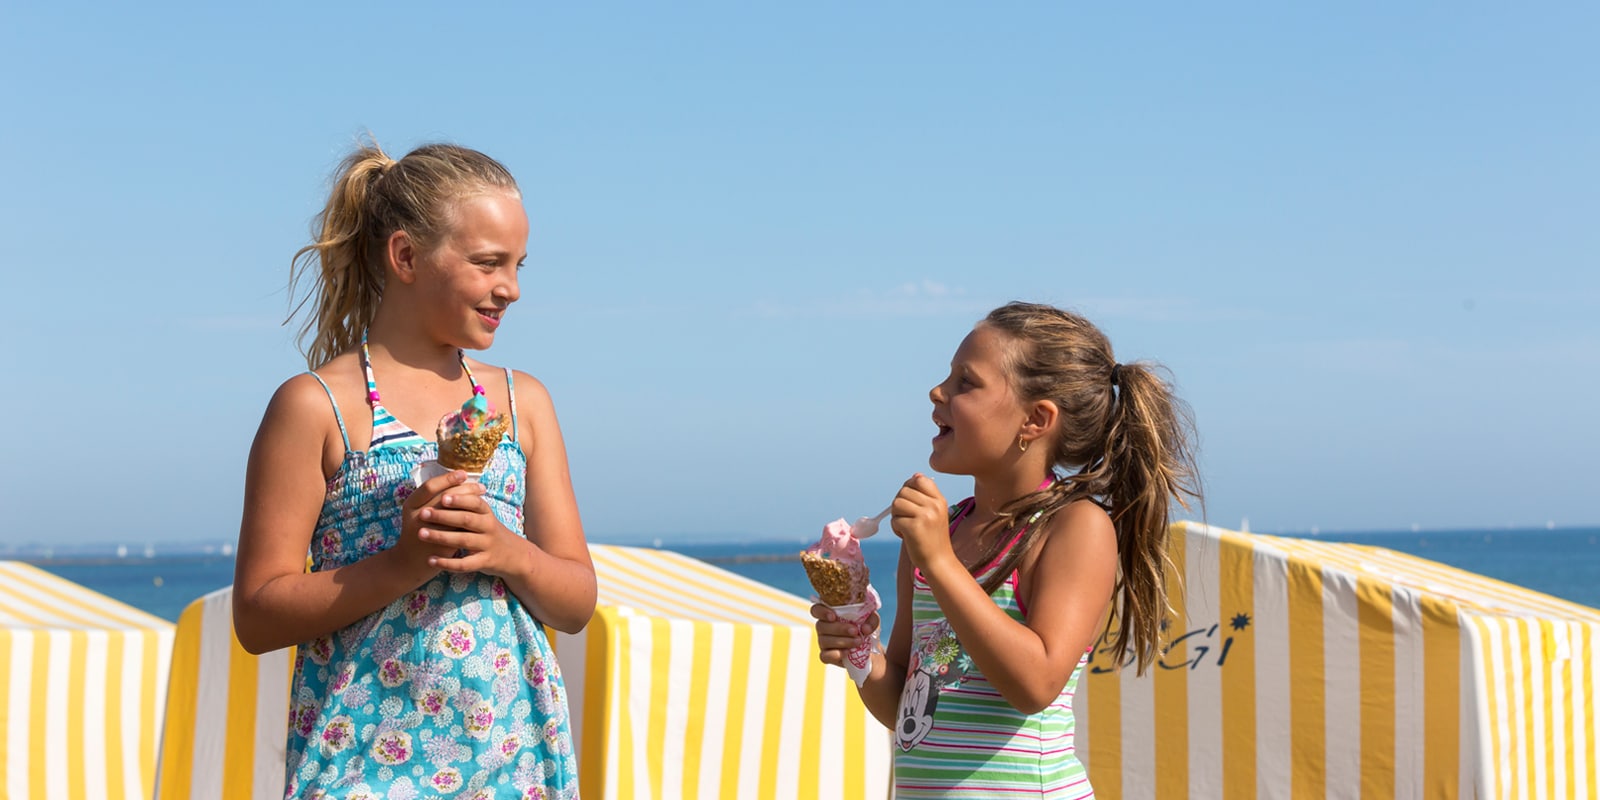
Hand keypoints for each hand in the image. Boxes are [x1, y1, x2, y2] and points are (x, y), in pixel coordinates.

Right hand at [396, 470, 473, 572]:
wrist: (410, 561)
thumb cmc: (418, 529)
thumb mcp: (417, 510)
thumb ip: (432, 497)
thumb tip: (457, 478)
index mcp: (410, 505)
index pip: (430, 486)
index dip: (447, 479)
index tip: (463, 473)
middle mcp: (417, 517)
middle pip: (445, 497)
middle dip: (466, 489)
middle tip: (481, 486)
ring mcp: (429, 532)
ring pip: (455, 513)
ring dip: (471, 503)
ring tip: (483, 496)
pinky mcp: (441, 546)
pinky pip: (460, 529)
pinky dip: (471, 519)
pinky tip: (479, 514)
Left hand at [415, 483, 531, 578]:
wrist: (512, 555)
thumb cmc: (489, 531)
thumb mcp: (484, 515)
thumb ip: (468, 503)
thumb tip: (446, 482)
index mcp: (486, 513)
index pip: (474, 502)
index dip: (459, 499)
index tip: (441, 496)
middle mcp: (488, 527)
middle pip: (466, 519)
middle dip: (444, 516)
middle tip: (423, 514)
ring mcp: (487, 545)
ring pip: (463, 540)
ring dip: (441, 536)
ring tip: (421, 534)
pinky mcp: (484, 562)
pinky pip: (465, 564)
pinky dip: (447, 563)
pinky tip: (431, 560)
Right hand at [812, 603, 878, 667]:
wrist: (868, 649)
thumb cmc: (865, 628)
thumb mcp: (872, 620)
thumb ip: (871, 620)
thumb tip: (865, 628)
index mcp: (830, 613)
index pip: (816, 609)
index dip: (821, 612)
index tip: (833, 616)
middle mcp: (823, 626)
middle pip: (821, 625)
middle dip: (839, 628)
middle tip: (855, 631)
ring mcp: (823, 642)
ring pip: (824, 640)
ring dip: (842, 641)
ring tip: (858, 642)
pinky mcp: (826, 656)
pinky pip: (825, 655)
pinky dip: (836, 654)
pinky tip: (848, 652)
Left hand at [890, 473, 951, 569]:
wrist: (939, 561)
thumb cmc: (933, 537)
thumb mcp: (936, 512)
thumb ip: (925, 495)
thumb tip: (915, 475)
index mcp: (939, 500)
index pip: (919, 479)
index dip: (908, 486)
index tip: (908, 499)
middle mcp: (934, 505)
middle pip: (903, 491)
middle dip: (899, 504)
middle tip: (906, 517)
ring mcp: (925, 516)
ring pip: (896, 503)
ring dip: (896, 516)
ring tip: (905, 526)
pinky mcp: (914, 527)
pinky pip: (895, 520)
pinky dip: (896, 528)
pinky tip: (905, 535)